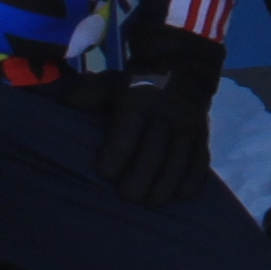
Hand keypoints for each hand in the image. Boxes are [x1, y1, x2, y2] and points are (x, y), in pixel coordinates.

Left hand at [88, 54, 219, 206]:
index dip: (116, 154)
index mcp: (140, 101)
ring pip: (178, 161)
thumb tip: (67, 100)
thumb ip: (93, 93)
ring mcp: (188, 127)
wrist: (185, 68)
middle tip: (128, 195)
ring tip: (152, 201)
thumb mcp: (115, 82)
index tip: (105, 173)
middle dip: (140, 178)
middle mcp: (166, 115)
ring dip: (165, 185)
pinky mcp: (202, 136)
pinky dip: (193, 179)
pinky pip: (200, 160)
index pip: (127, 131)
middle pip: (154, 152)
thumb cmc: (140, 83)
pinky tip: (181, 194)